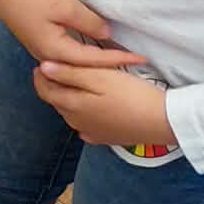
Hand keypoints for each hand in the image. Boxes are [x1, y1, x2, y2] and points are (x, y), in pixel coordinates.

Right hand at [0, 0, 145, 71]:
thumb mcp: (66, 7)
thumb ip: (89, 22)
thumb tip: (107, 34)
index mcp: (54, 50)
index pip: (91, 60)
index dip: (116, 59)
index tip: (139, 59)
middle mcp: (47, 57)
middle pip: (82, 69)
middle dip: (107, 68)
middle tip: (133, 66)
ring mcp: (42, 53)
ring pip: (74, 66)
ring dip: (95, 66)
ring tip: (116, 65)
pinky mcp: (42, 46)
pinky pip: (66, 60)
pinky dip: (83, 61)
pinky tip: (93, 58)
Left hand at [33, 62, 176, 148]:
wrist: (162, 121)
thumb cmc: (131, 94)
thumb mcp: (100, 77)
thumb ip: (70, 73)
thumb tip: (43, 67)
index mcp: (71, 105)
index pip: (45, 90)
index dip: (41, 76)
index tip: (41, 65)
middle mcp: (75, 122)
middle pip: (57, 102)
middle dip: (54, 87)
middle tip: (58, 72)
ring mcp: (90, 132)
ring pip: (71, 114)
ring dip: (69, 100)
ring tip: (75, 86)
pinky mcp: (105, 138)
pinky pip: (87, 127)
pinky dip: (85, 116)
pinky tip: (91, 112)